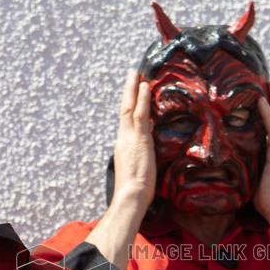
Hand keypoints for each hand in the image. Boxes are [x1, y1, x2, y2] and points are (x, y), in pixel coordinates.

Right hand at [110, 69, 155, 215]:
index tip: (132, 92)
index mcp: (122, 146)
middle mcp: (123, 138)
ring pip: (130, 108)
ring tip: (137, 73)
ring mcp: (130, 138)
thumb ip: (140, 159)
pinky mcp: (139, 139)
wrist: (131, 196)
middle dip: (128, 91)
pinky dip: (142, 99)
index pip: (126, 121)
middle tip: (132, 73)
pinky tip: (145, 86)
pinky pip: (140, 115)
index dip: (129, 105)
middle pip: (124, 109)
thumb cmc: (135, 191)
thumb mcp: (137, 171)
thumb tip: (146, 155)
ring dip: (134, 88)